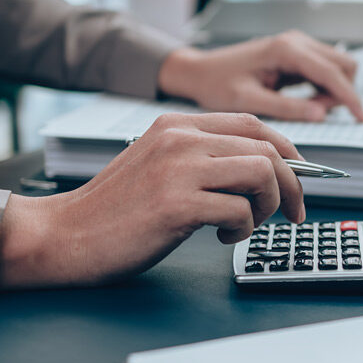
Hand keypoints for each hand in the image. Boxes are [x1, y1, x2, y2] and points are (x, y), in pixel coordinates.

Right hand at [0, 113, 304, 289]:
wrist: (63, 234)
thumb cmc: (114, 208)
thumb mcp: (159, 163)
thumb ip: (203, 156)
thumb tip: (264, 167)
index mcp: (177, 124)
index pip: (253, 124)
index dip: (288, 150)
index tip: (299, 175)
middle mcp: (180, 139)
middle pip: (267, 147)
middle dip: (292, 183)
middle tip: (292, 211)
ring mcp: (178, 169)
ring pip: (262, 172)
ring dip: (267, 205)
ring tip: (245, 225)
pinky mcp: (176, 204)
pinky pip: (239, 211)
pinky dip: (242, 229)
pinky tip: (220, 237)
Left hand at [157, 31, 362, 122]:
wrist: (199, 71)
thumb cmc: (217, 84)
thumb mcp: (249, 102)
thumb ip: (286, 108)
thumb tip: (321, 114)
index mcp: (286, 49)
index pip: (332, 73)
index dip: (350, 98)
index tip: (361, 119)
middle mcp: (296, 42)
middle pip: (344, 65)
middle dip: (341, 93)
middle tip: (318, 115)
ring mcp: (297, 45)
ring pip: (338, 67)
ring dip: (333, 91)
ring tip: (307, 110)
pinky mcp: (295, 55)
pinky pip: (324, 71)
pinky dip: (324, 89)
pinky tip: (305, 103)